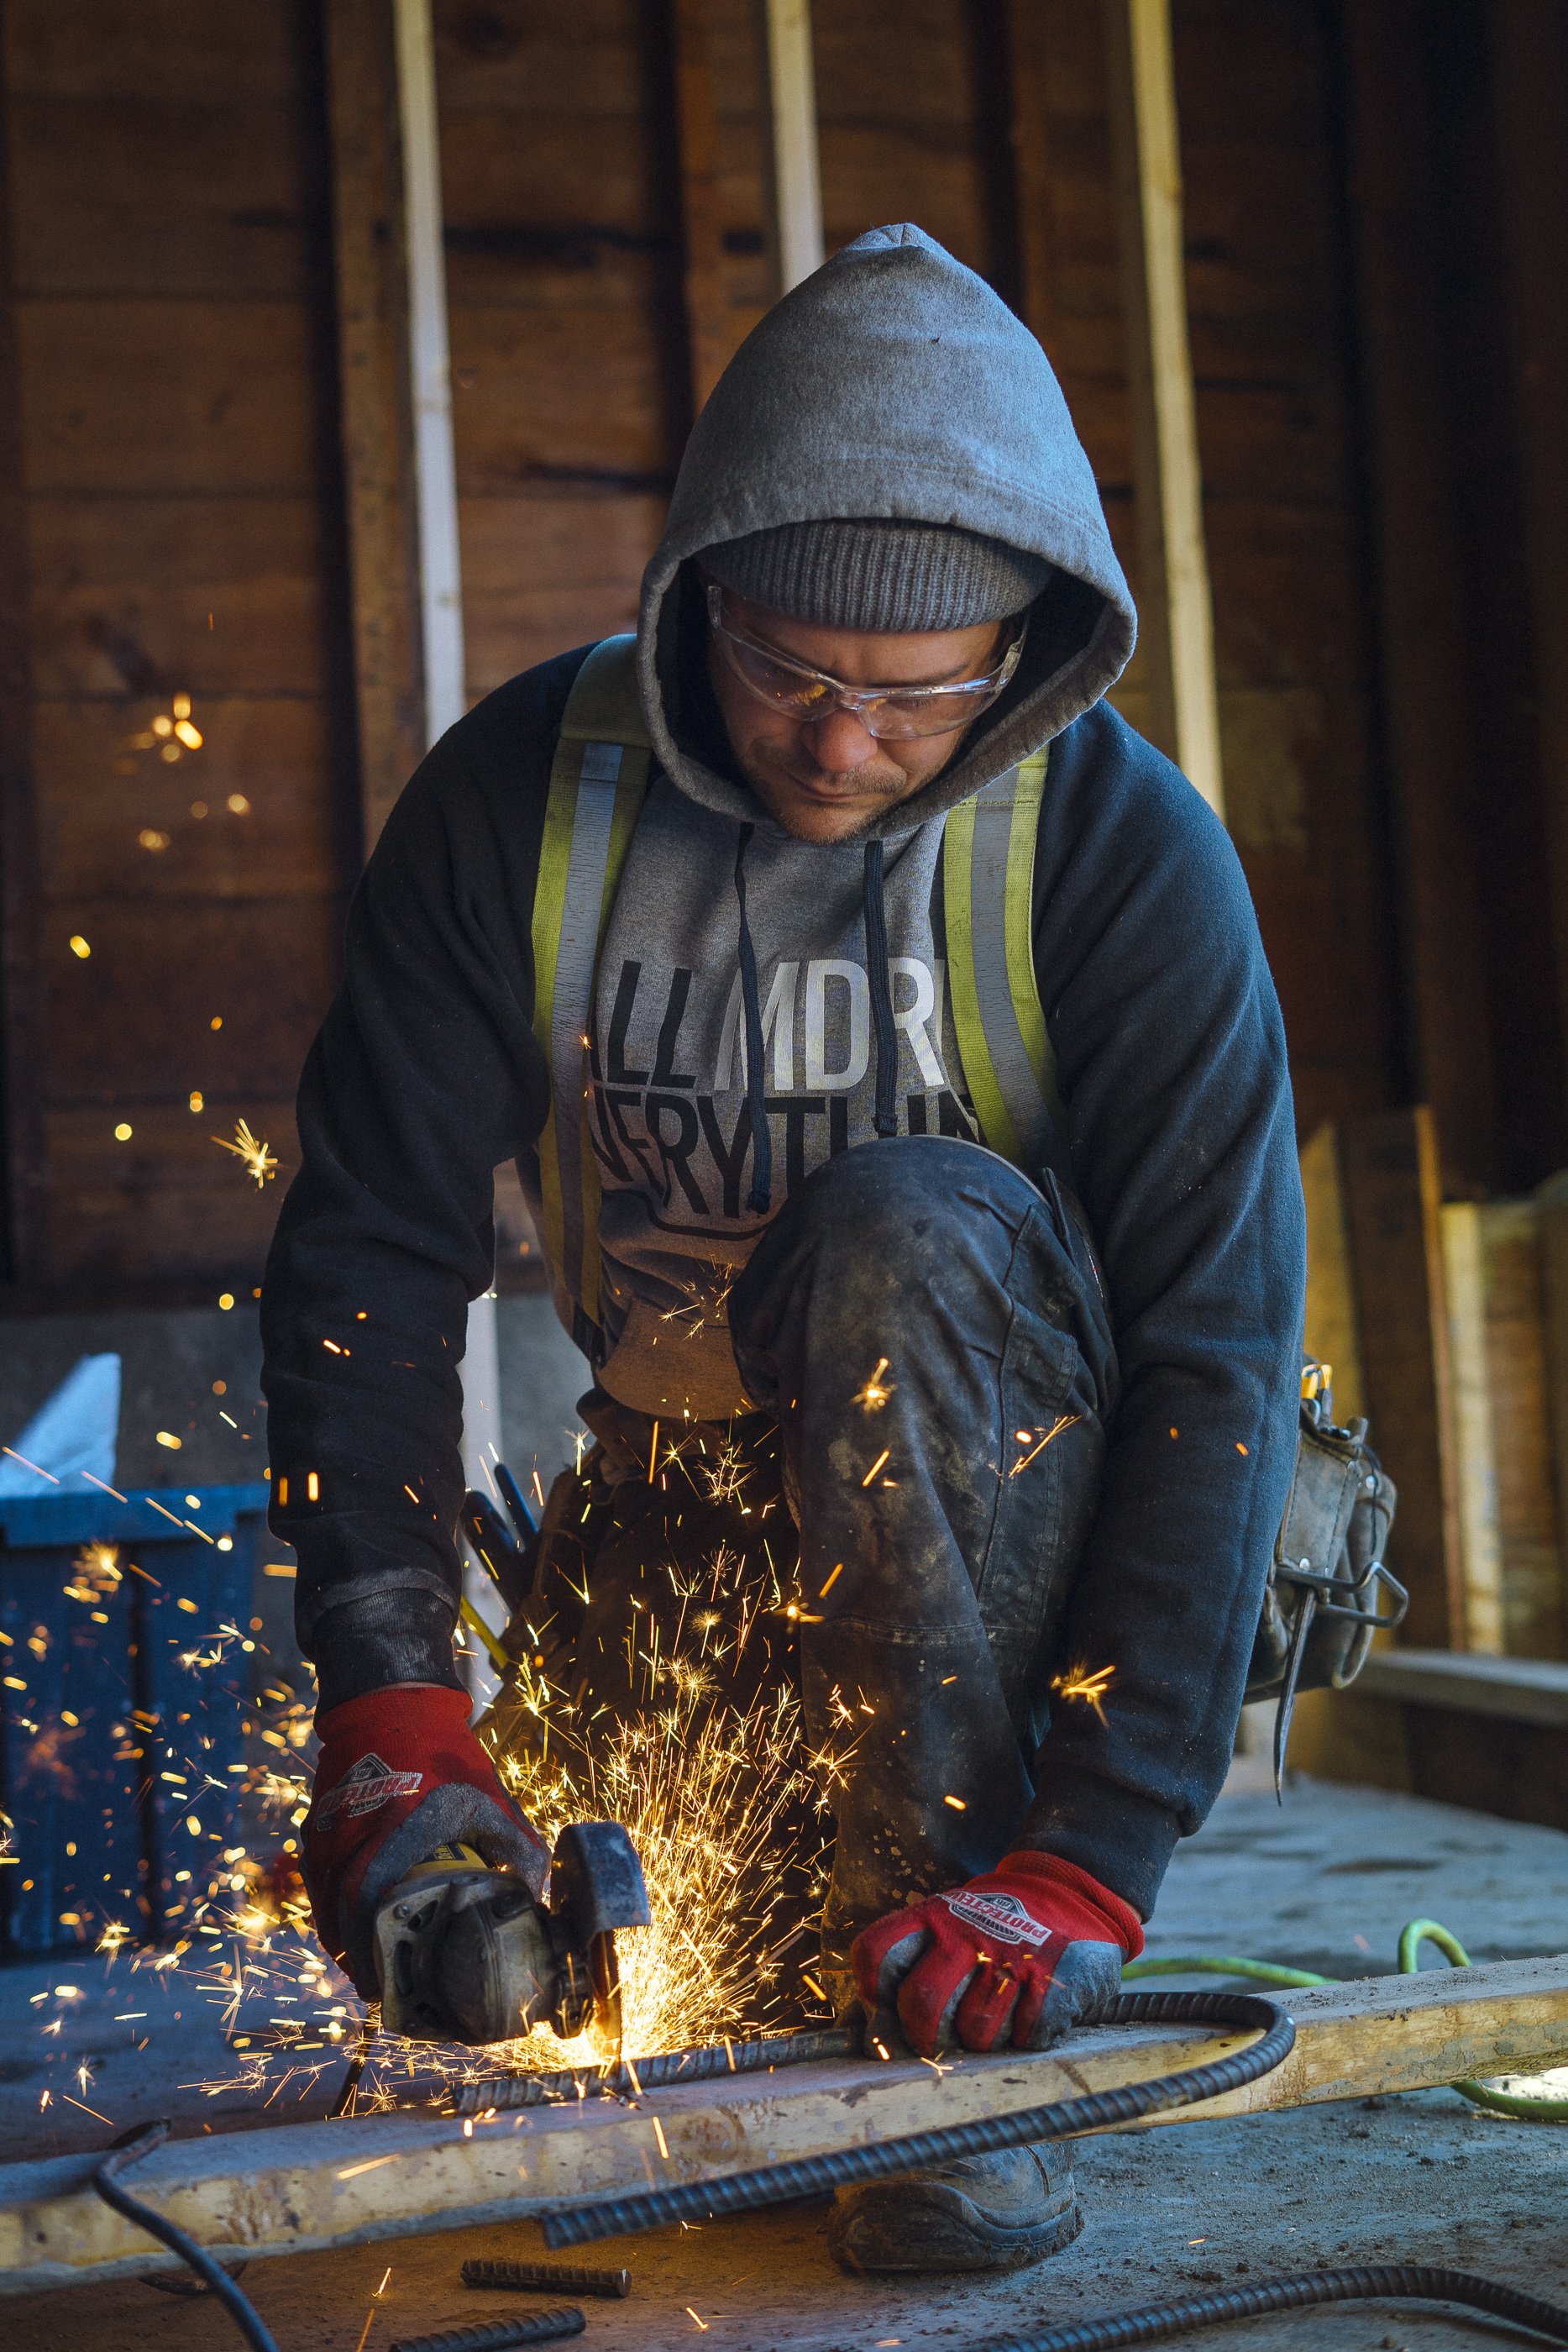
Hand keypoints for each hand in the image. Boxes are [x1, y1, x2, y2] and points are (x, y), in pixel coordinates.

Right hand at [303, 1683, 546, 1996]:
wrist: (392, 1703)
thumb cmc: (445, 1754)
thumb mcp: (489, 1796)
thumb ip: (517, 1846)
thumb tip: (535, 1899)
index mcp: (400, 1828)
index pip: (371, 1902)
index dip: (372, 1950)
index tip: (384, 1987)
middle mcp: (357, 1832)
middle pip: (340, 1912)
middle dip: (357, 1957)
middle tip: (377, 1988)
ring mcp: (330, 1826)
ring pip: (324, 1899)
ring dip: (341, 1937)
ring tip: (365, 1967)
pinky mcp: (318, 1822)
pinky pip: (317, 1878)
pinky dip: (329, 1907)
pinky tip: (347, 1926)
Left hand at [850, 1850, 1142, 2057]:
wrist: (1070, 1896)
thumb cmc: (993, 1930)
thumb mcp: (948, 1928)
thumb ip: (909, 1970)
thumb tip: (875, 2037)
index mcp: (934, 1916)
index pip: (877, 1953)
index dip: (874, 1993)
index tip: (888, 2011)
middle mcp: (968, 1934)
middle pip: (922, 2003)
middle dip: (924, 2037)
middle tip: (938, 2041)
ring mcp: (1012, 1957)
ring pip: (975, 2029)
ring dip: (982, 2041)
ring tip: (993, 2019)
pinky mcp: (1053, 1980)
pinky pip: (1026, 2036)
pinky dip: (1026, 2038)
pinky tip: (1028, 2015)